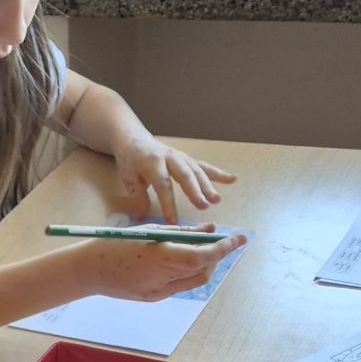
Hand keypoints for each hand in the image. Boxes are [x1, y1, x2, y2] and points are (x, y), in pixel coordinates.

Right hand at [77, 230, 246, 301]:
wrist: (87, 271)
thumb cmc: (115, 244)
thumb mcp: (149, 232)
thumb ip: (181, 233)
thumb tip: (210, 230)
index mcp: (159, 257)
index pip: (203, 256)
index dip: (224, 248)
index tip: (238, 239)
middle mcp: (161, 278)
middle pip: (204, 269)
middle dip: (217, 254)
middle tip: (220, 239)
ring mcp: (158, 292)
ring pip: (196, 280)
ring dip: (205, 264)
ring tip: (201, 248)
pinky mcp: (154, 298)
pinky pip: (180, 285)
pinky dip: (187, 272)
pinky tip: (178, 261)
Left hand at [113, 133, 236, 224]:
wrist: (135, 140)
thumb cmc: (131, 162)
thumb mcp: (128, 178)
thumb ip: (137, 196)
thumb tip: (142, 216)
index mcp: (152, 162)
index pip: (163, 185)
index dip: (169, 203)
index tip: (173, 221)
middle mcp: (170, 157)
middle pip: (185, 175)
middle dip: (195, 191)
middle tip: (203, 206)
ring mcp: (181, 157)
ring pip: (196, 171)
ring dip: (208, 185)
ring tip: (216, 200)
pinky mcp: (187, 159)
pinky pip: (204, 166)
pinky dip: (218, 173)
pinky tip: (232, 179)